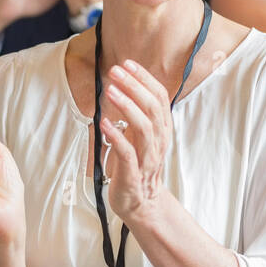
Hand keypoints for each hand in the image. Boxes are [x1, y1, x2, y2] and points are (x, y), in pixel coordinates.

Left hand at [98, 60, 172, 222]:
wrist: (140, 202)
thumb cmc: (136, 165)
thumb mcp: (140, 136)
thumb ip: (137, 114)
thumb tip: (124, 86)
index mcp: (162, 130)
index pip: (159, 98)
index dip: (145, 79)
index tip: (127, 64)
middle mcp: (158, 142)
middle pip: (153, 108)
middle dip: (134, 86)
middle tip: (115, 71)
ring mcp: (147, 158)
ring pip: (144, 127)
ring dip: (127, 106)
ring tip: (110, 91)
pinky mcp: (133, 174)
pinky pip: (127, 153)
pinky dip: (116, 136)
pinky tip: (103, 123)